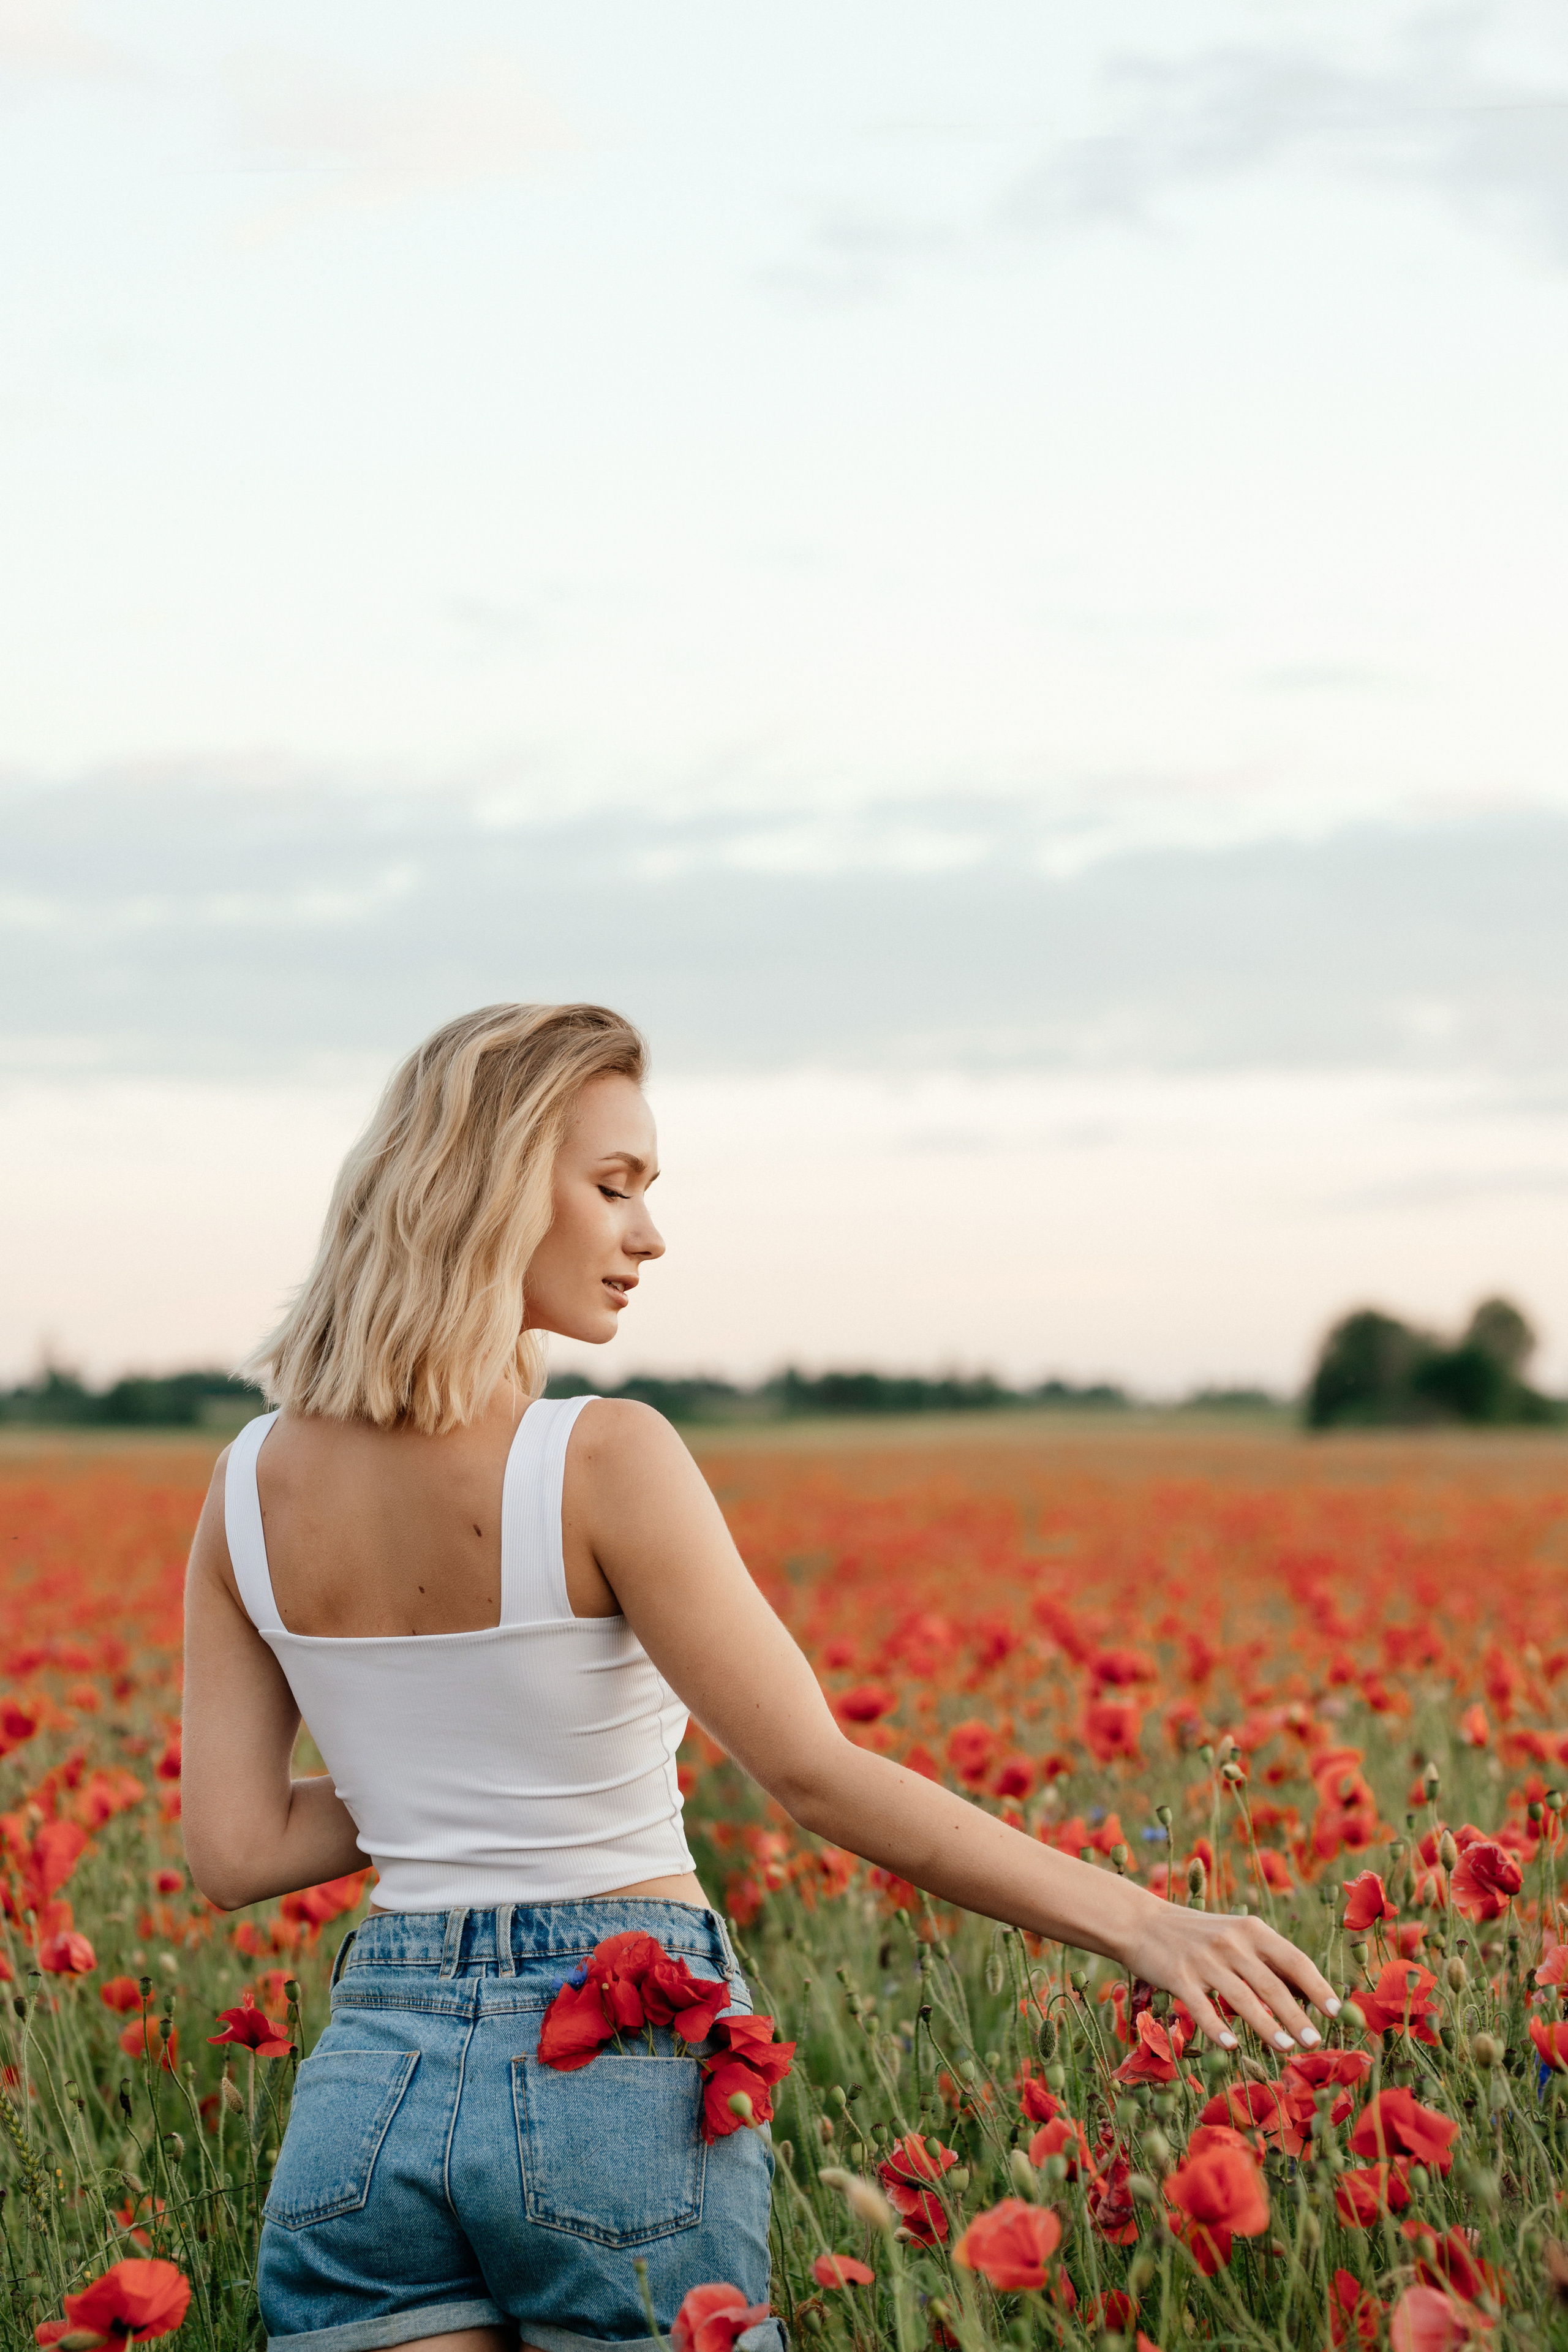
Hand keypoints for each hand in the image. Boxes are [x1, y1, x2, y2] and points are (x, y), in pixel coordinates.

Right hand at [1121, 1903, 1340, 2052]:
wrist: (1140, 1922)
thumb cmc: (1197, 1935)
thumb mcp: (1234, 1935)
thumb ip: (1266, 1960)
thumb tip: (1307, 1993)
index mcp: (1250, 1929)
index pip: (1293, 1959)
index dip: (1316, 1986)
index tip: (1335, 2011)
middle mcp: (1230, 1942)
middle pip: (1271, 1983)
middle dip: (1296, 2014)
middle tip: (1315, 2041)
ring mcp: (1203, 1960)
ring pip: (1242, 1998)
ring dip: (1266, 2026)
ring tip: (1286, 2048)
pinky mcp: (1178, 1977)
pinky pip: (1202, 2008)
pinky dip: (1218, 2029)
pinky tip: (1232, 2046)